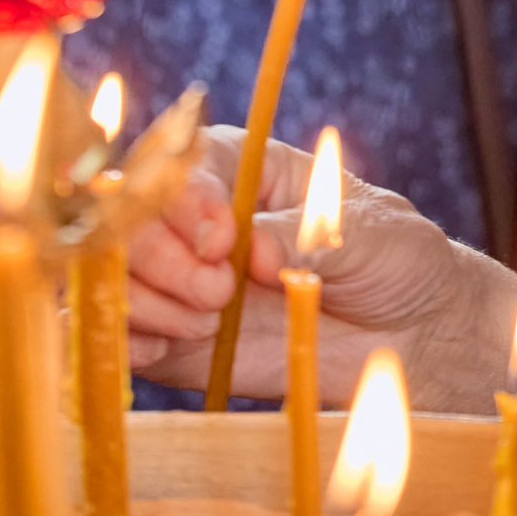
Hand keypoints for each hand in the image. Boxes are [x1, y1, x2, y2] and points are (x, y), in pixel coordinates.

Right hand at [127, 126, 504, 409]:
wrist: (405, 331)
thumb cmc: (393, 258)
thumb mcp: (372, 234)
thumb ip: (311, 236)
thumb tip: (253, 249)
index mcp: (240, 166)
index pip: (178, 168)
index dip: (186, 204)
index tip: (221, 243)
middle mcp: (193, 218)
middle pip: (129, 220)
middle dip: (160, 258)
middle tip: (216, 293)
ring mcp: (176, 277)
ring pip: (111, 276)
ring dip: (144, 303)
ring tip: (206, 323)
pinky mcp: (169, 334)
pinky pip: (115, 333)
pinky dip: (123, 341)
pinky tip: (161, 349)